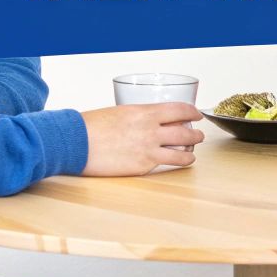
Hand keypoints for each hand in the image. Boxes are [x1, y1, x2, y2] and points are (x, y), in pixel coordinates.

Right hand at [79, 102, 204, 175]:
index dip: (192, 112)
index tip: (197, 114)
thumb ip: (138, 117)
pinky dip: (176, 162)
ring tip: (193, 153)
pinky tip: (178, 162)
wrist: (77, 143)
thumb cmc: (92, 127)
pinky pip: (166, 164)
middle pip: (185, 131)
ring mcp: (148, 150)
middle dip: (196, 134)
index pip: (179, 109)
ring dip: (191, 152)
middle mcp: (150, 130)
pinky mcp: (142, 166)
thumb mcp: (120, 112)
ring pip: (182, 152)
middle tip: (199, 135)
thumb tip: (149, 121)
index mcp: (144, 112)